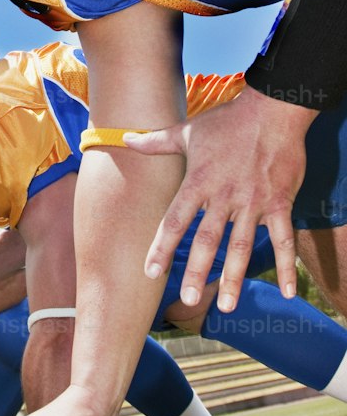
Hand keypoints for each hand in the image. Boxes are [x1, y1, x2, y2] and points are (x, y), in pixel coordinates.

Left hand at [125, 89, 308, 311]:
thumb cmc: (228, 121)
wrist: (273, 110)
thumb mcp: (188, 130)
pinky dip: (288, 267)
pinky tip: (288, 293)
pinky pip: (284, 240)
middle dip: (198, 270)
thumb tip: (126, 138)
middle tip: (189, 298)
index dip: (162, 246)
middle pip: (207, 239)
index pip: (176, 219)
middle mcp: (224, 196)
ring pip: (242, 246)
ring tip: (228, 306)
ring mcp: (254, 202)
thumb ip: (156, 142)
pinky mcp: (280, 204)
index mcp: (199, 181)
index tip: (151, 272)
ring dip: (235, 277)